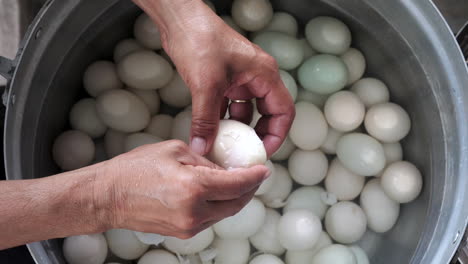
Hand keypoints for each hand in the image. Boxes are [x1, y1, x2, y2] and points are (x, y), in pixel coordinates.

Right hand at [97, 140, 268, 238]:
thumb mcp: (175, 151)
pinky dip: (219, 205)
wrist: (108, 197)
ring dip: (234, 198)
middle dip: (249, 188)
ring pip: (225, 212)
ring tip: (234, 180)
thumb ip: (205, 160)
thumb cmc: (135, 170)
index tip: (263, 169)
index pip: (238, 184)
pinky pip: (210, 218)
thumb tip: (225, 168)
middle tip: (253, 175)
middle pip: (237, 203)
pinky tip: (215, 192)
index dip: (255, 176)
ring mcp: (189, 226)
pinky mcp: (184, 232)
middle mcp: (195, 212)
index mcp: (194, 188)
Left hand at [134, 0, 294, 156]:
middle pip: (267, 113)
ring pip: (246, 111)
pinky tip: (211, 130)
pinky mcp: (224, 80)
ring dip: (237, 128)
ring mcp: (240, 78)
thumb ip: (205, 120)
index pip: (283, 111)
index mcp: (264, 74)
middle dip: (258, 134)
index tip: (263, 152)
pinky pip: (229, 105)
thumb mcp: (206, 85)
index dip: (276, 135)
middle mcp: (256, 77)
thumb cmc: (200, 39)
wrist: (180, 21)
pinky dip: (222, 119)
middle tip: (246, 152)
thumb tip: (203, 146)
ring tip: (226, 145)